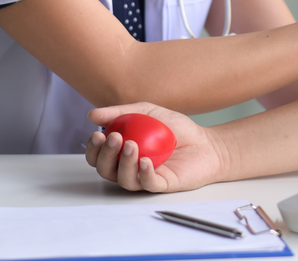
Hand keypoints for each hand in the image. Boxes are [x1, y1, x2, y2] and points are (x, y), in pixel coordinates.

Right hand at [85, 102, 226, 191]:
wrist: (205, 143)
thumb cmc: (176, 128)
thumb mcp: (147, 112)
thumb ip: (121, 112)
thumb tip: (92, 115)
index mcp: (122, 153)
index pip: (99, 156)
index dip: (93, 148)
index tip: (98, 134)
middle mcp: (129, 168)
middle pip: (106, 170)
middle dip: (105, 155)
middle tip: (114, 137)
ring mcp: (144, 178)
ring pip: (124, 179)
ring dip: (124, 163)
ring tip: (131, 145)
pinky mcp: (162, 185)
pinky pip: (148, 183)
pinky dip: (144, 173)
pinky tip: (145, 161)